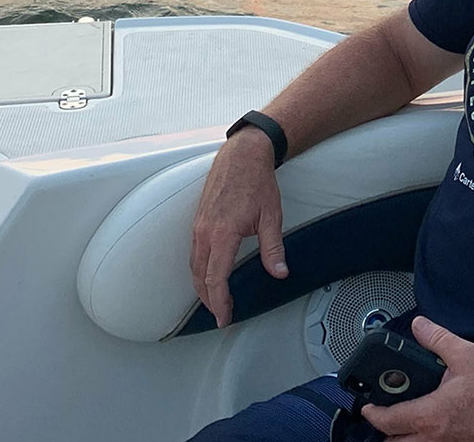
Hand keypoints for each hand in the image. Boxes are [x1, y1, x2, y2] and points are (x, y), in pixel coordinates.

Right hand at [188, 128, 287, 327]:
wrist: (242, 155)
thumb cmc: (257, 182)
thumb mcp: (272, 216)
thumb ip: (273, 248)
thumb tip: (280, 273)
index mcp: (223, 234)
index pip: (216, 278)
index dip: (220, 302)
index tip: (225, 317)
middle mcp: (205, 232)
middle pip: (200, 277)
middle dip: (209, 300)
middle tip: (221, 315)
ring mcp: (199, 226)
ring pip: (194, 265)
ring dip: (202, 286)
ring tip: (214, 300)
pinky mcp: (198, 220)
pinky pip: (194, 252)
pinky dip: (199, 269)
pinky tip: (208, 274)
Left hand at [360, 317, 473, 441]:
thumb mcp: (467, 356)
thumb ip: (438, 340)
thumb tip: (419, 327)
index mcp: (430, 416)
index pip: (387, 421)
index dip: (372, 413)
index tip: (367, 406)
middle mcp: (433, 438)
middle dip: (384, 431)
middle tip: (384, 414)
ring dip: (402, 437)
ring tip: (404, 421)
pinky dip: (422, 439)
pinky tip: (429, 425)